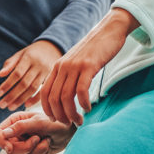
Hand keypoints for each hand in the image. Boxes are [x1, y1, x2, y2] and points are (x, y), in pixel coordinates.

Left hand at [0, 40, 60, 109]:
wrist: (51, 48)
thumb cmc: (31, 53)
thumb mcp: (20, 54)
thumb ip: (10, 64)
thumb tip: (0, 74)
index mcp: (29, 57)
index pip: (17, 73)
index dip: (7, 84)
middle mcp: (39, 65)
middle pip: (24, 83)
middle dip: (12, 95)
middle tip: (1, 104)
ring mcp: (46, 72)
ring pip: (33, 89)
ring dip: (21, 99)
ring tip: (10, 107)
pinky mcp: (52, 78)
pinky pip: (43, 90)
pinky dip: (35, 99)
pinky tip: (26, 105)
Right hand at [0, 110, 75, 153]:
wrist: (69, 130)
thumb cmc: (56, 121)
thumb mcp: (39, 122)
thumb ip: (21, 127)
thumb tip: (3, 134)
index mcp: (15, 120)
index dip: (2, 142)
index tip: (10, 147)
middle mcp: (17, 132)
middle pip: (8, 148)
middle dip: (24, 147)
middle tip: (37, 139)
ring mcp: (22, 143)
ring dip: (36, 150)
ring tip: (45, 139)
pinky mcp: (30, 152)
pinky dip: (40, 153)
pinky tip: (47, 144)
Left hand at [40, 8, 135, 124]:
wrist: (109, 29)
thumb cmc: (94, 48)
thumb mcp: (75, 61)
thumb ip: (67, 74)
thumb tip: (64, 95)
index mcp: (58, 66)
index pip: (44, 93)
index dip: (47, 109)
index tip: (56, 119)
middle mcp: (63, 66)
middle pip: (53, 98)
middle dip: (60, 116)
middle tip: (69, 124)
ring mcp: (76, 65)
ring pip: (66, 97)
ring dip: (71, 113)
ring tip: (79, 120)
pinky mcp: (89, 65)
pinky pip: (81, 90)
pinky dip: (83, 103)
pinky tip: (88, 108)